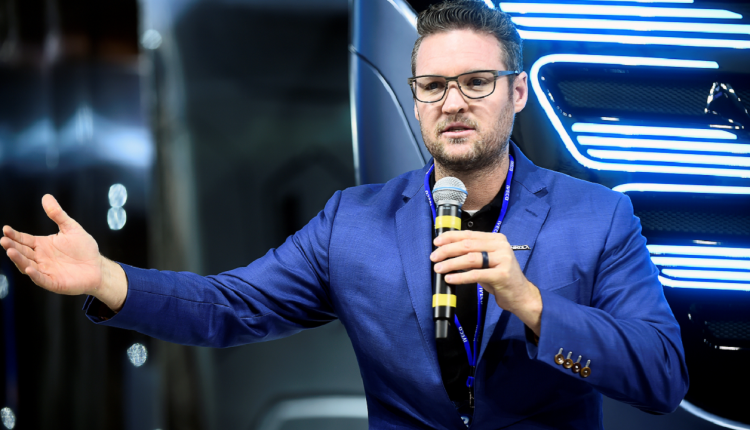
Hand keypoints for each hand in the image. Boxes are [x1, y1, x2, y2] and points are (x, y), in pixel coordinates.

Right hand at [1, 194, 126, 310]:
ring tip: (10, 251)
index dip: (14, 235)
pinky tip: (29, 268)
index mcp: (42, 245)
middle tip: (4, 240)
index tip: (6, 230)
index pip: (24, 239)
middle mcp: (40, 258)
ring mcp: (46, 271)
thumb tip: (46, 197)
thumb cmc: (84, 248)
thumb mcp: (71, 228)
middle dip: (12, 246)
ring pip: (27, 265)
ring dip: (18, 259)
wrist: (98, 266)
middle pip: (22, 252)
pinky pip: (41, 279)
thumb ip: (58, 214)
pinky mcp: (54, 282)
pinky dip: (35, 275)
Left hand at [431, 230, 541, 335]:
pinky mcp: (502, 274)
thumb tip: (446, 250)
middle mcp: (500, 246)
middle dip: (447, 250)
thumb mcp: (486, 262)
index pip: (469, 234)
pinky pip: (476, 274)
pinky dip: (460, 276)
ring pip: (470, 258)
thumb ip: (471, 254)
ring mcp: (503, 259)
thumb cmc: (500, 278)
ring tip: (438, 268)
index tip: (436, 242)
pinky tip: (450, 278)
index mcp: (496, 239)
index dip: (450, 237)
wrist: (520, 295)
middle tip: (434, 257)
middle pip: (467, 245)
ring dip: (451, 263)